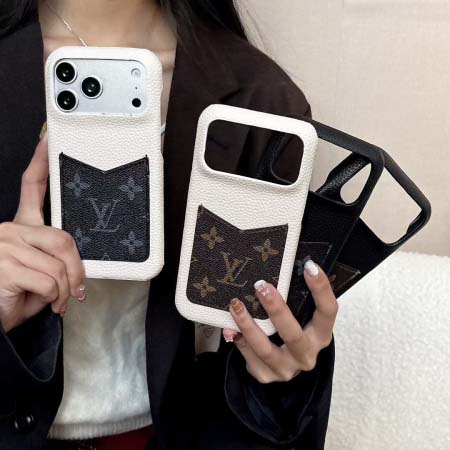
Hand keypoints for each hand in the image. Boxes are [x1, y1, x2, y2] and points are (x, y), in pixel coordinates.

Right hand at [0, 133, 85, 332]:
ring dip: (66, 289)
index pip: (32, 188)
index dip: (41, 163)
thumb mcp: (40, 271)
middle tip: (75, 289)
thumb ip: (54, 257)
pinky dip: (55, 298)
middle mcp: (9, 230)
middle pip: (64, 239)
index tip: (48, 141)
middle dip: (77, 269)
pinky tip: (45, 303)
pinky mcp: (4, 265)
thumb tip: (79, 263)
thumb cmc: (16, 296)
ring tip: (56, 300)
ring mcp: (5, 246)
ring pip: (59, 264)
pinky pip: (50, 280)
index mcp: (20, 228)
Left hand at [222, 260, 337, 382]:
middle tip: (261, 286)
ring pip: (265, 349)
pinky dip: (238, 340)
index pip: (328, 311)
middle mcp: (306, 355)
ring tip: (236, 305)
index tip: (309, 266)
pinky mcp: (266, 376)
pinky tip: (229, 328)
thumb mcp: (301, 317)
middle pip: (293, 335)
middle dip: (276, 310)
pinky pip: (249, 358)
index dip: (321, 289)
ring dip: (248, 325)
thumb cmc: (293, 331)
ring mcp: (286, 368)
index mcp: (321, 335)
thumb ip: (296, 299)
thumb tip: (278, 268)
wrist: (285, 364)